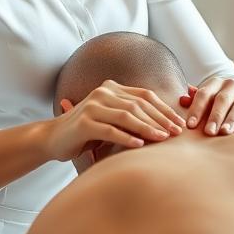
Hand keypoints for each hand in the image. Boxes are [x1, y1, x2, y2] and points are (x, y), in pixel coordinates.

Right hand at [43, 79, 185, 162]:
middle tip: (176, 133)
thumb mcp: (112, 119)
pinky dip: (127, 137)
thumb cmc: (88, 132)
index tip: (180, 123)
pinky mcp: (84, 123)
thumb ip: (132, 116)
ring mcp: (92, 106)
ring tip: (163, 138)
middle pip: (138, 105)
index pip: (145, 96)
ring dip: (147, 127)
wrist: (53, 138)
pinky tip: (140, 145)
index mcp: (112, 88)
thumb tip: (166, 125)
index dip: (164, 109)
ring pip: (126, 116)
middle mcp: (102, 93)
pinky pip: (110, 130)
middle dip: (160, 119)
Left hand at [179, 78, 233, 135]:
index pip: (205, 94)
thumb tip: (182, 99)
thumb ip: (196, 102)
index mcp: (218, 84)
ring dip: (232, 119)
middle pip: (222, 99)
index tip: (190, 126)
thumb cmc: (224, 109)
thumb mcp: (209, 105)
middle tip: (208, 132)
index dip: (197, 109)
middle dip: (214, 116)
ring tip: (225, 132)